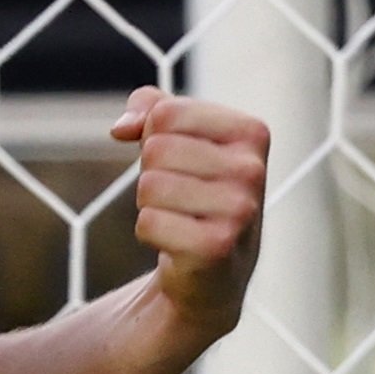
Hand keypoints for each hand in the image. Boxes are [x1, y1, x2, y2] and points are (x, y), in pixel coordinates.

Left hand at [110, 86, 268, 341]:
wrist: (215, 268)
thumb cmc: (195, 188)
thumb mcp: (179, 135)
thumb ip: (149, 105)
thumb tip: (121, 128)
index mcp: (251, 132)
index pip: (166, 113)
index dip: (154, 135)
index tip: (181, 159)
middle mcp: (253, 170)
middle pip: (155, 149)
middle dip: (152, 172)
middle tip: (181, 195)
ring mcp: (239, 210)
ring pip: (149, 186)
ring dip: (151, 204)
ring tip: (182, 217)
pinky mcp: (216, 247)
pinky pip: (147, 223)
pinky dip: (151, 233)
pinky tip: (179, 243)